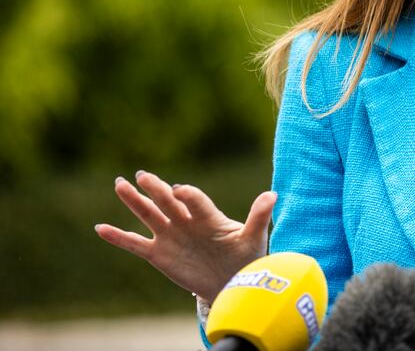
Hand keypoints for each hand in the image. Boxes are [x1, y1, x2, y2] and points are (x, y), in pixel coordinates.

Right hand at [95, 170, 275, 301]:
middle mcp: (186, 221)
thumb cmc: (245, 256)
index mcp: (208, 216)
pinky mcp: (158, 254)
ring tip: (120, 184)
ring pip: (148, 215)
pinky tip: (100, 228)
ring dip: (134, 201)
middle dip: (156, 188)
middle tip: (143, 175)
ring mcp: (170, 236)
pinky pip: (135, 243)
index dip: (188, 195)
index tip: (180, 190)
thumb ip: (259, 216)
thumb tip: (273, 195)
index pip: (195, 200)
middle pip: (168, 201)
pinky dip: (118, 237)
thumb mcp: (254, 237)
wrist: (230, 280)